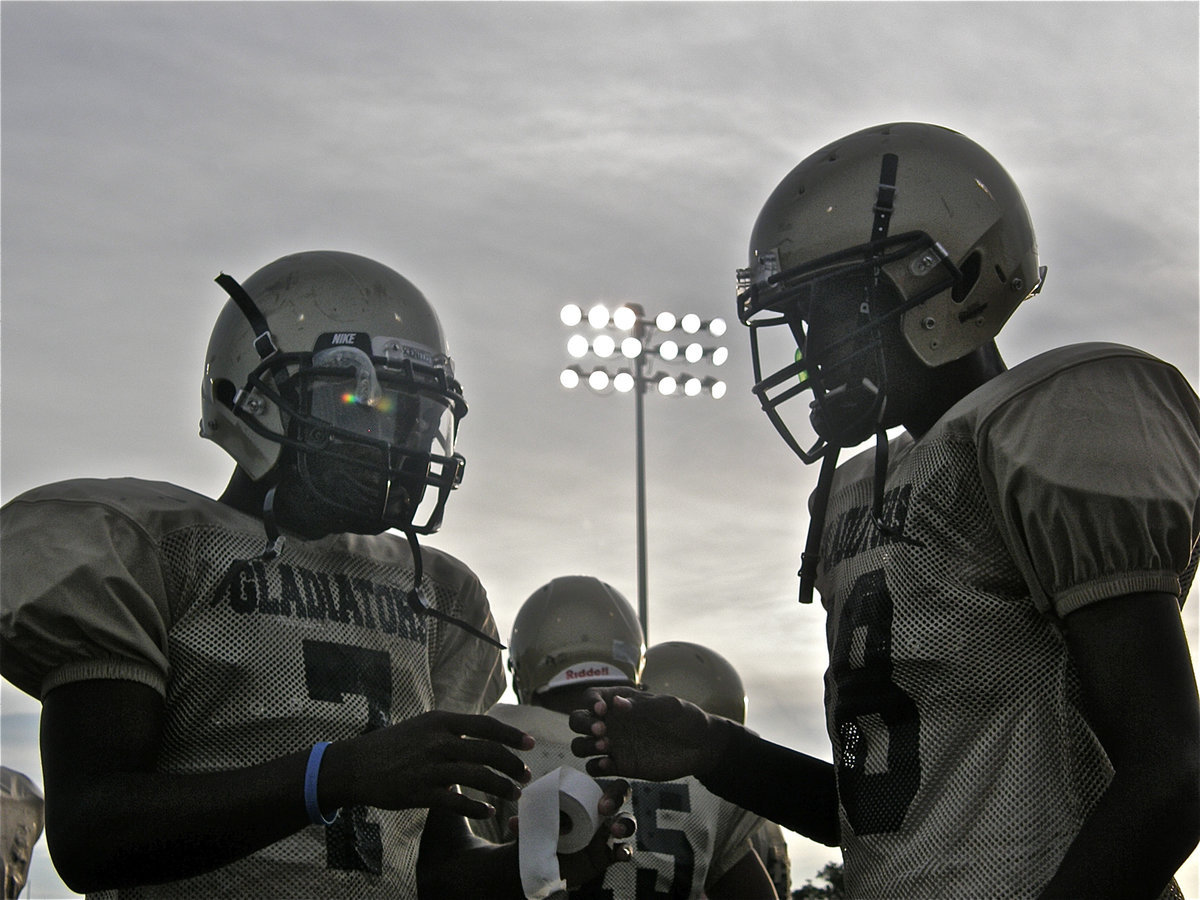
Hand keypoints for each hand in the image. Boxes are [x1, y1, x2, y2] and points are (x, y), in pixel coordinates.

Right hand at [325, 710, 533, 817]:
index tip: (530, 744)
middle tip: (525, 775)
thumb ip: (451, 730)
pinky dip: (477, 808)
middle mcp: (438, 741)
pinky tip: (487, 812)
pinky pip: (457, 802)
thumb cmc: (392, 745)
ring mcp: (429, 767)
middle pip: (488, 752)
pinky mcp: (420, 792)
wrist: (354, 765)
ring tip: (513, 794)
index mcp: (441, 721)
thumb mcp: (422, 726)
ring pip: (478, 777)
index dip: (511, 736)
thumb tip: (482, 737)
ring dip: (501, 788)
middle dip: (512, 765)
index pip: (486, 725)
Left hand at [508, 778, 635, 888]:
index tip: (599, 800)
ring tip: (616, 831)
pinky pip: (624, 851)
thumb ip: (526, 823)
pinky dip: (626, 851)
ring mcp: (606, 834)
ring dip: (625, 824)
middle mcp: (599, 812)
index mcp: (584, 798)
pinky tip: (621, 854)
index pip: (599, 782)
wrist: (539, 863)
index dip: (606, 787)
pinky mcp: (607, 855)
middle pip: (620, 797)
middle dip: (617, 798)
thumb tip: (513, 822)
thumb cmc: (539, 835)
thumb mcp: (534, 826)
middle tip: (604, 809)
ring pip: (627, 823)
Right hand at [568, 687, 730, 780]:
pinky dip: (596, 767)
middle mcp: (611, 722)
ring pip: (580, 744)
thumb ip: (642, 706)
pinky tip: (610, 764)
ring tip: (606, 747)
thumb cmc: (685, 718)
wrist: (700, 746)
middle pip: (577, 720)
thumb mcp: (667, 706)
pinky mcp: (620, 765)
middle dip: (583, 724)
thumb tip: (616, 703)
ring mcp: (613, 744)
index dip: (591, 703)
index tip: (603, 710)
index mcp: (620, 701)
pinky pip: (595, 768)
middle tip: (602, 731)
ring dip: (586, 746)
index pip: (591, 697)